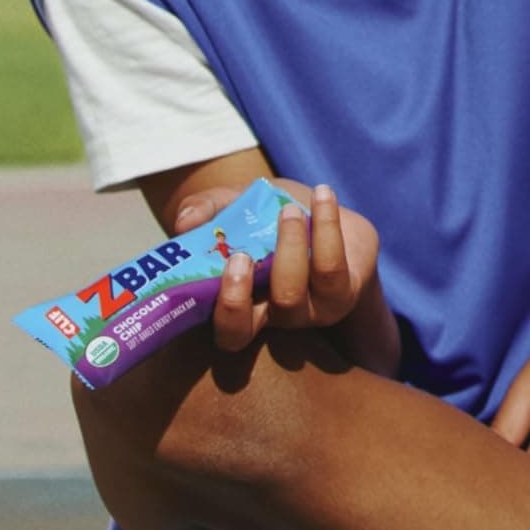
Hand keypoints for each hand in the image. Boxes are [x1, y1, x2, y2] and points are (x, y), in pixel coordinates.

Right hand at [187, 181, 397, 373]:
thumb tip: (184, 222)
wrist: (329, 212)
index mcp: (243, 307)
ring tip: (289, 211)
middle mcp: (275, 317)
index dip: (222, 311)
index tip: (226, 265)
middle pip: (247, 327)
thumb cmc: (271, 216)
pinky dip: (325, 225)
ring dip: (285, 249)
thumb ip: (206, 209)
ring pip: (291, 294)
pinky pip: (331, 265)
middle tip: (240, 253)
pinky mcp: (345, 289)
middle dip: (239, 289)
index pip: (227, 334)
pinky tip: (322, 195)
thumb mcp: (234, 206)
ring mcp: (312, 309)